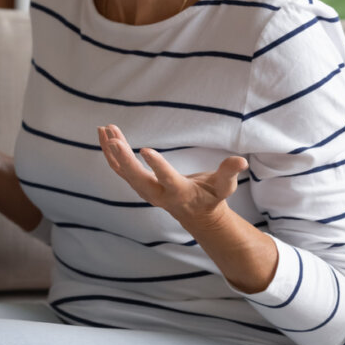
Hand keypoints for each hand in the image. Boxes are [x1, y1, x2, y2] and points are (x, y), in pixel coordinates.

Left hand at [98, 124, 247, 228]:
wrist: (195, 215)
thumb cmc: (211, 198)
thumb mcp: (224, 187)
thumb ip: (229, 173)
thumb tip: (241, 161)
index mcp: (179, 193)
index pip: (166, 179)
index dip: (156, 166)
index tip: (144, 150)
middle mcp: (157, 194)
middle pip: (137, 177)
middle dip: (124, 159)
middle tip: (113, 139)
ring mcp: (144, 190)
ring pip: (123, 171)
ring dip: (112, 151)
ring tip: (105, 129)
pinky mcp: (137, 184)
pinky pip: (118, 169)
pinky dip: (110, 153)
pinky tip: (103, 135)